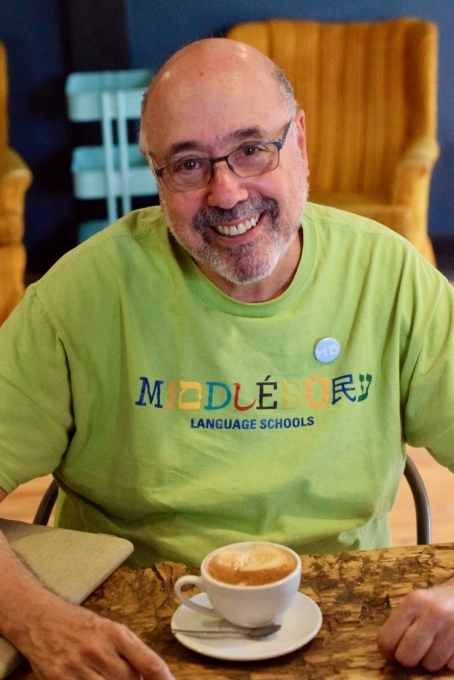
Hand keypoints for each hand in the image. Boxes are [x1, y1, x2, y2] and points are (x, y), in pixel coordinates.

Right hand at [16, 597, 174, 679]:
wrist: (40, 618)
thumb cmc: (78, 624)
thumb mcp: (109, 630)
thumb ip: (130, 652)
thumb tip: (149, 676)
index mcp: (116, 633)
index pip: (149, 662)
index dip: (164, 679)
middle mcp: (100, 650)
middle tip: (133, 679)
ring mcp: (80, 667)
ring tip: (112, 678)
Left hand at [377, 579, 453, 671]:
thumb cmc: (437, 600)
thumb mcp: (416, 601)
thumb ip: (401, 621)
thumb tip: (387, 649)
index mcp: (414, 601)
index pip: (387, 639)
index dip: (388, 651)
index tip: (393, 651)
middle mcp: (433, 613)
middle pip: (406, 657)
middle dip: (410, 658)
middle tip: (416, 649)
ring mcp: (453, 628)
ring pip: (430, 665)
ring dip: (431, 660)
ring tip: (436, 644)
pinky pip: (450, 667)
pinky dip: (448, 662)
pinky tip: (449, 646)